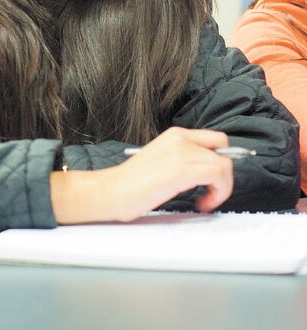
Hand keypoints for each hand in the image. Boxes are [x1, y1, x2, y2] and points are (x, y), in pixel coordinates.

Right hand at [50, 127, 233, 223]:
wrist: (113, 190)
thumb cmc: (132, 183)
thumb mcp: (162, 160)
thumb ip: (184, 159)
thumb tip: (208, 170)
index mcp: (174, 135)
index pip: (215, 139)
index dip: (220, 159)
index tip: (213, 179)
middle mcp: (180, 139)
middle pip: (224, 150)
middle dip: (224, 174)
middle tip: (211, 191)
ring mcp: (182, 152)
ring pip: (224, 166)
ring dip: (222, 188)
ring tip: (205, 201)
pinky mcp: (183, 169)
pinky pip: (219, 177)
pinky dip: (218, 194)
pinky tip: (201, 203)